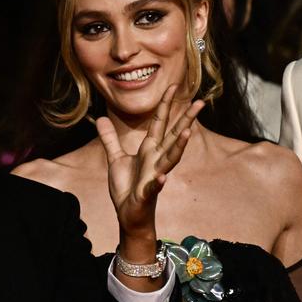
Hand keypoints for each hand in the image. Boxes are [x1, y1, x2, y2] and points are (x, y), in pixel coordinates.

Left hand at [96, 85, 203, 247]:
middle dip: (185, 119)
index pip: (160, 123)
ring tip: (187, 132)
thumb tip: (100, 119)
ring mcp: (154, 176)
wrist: (129, 214)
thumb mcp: (115, 159)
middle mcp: (156, 160)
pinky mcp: (147, 193)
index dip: (165, 105)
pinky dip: (158, 182)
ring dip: (178, 146)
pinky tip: (161, 178)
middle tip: (200, 102)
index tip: (173, 86)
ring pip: (170, 159)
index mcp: (149, 150)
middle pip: (173, 136)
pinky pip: (153, 187)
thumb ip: (110, 139)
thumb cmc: (126, 188)